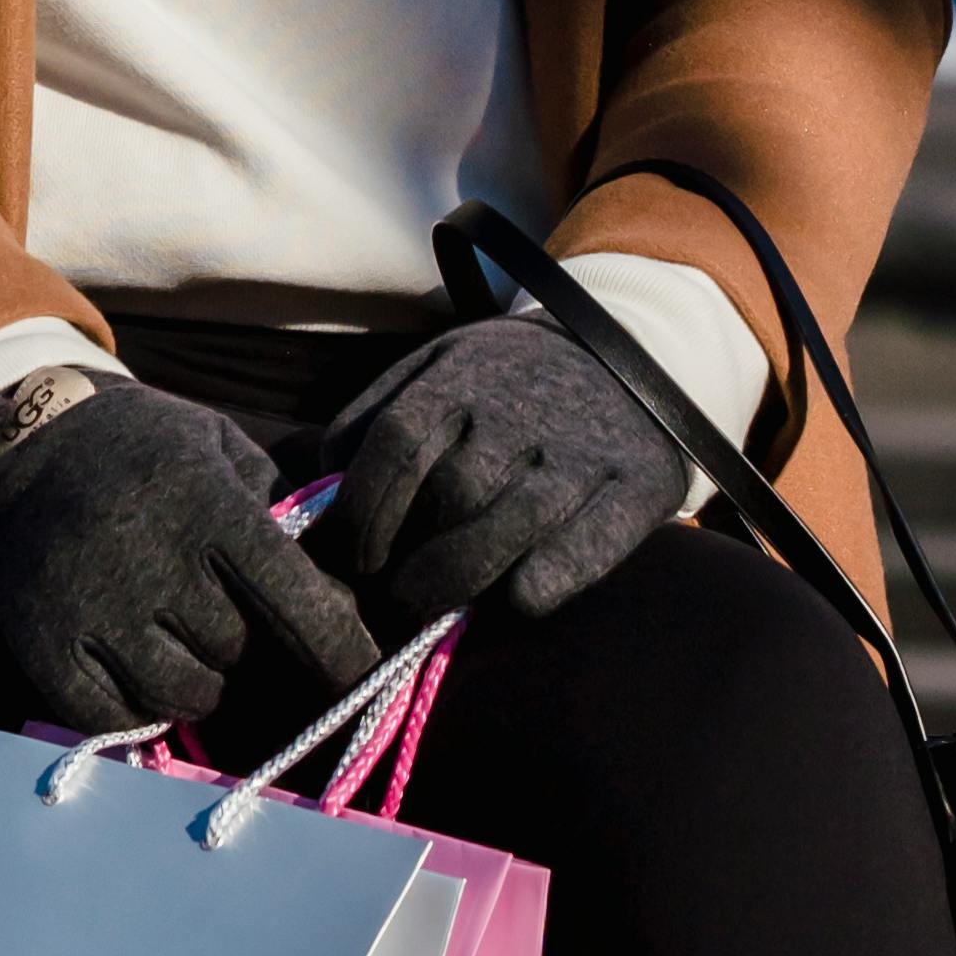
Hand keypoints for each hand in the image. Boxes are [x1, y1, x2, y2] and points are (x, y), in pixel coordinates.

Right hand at [0, 378, 380, 739]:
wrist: (29, 443)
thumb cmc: (147, 448)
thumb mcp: (220, 448)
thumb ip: (278, 511)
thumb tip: (336, 595)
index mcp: (204, 505)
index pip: (291, 596)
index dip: (339, 647)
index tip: (366, 676)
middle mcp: (150, 562)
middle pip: (236, 651)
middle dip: (245, 643)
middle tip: (222, 611)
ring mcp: (93, 612)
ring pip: (183, 695)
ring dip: (198, 681)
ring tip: (181, 637)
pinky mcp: (46, 651)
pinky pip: (116, 721)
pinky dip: (138, 707)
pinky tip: (136, 665)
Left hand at [313, 315, 688, 634]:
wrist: (635, 346)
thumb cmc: (512, 376)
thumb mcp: (441, 363)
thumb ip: (377, 413)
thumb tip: (319, 475)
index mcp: (462, 378)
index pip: (392, 448)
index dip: (360, 514)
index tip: (352, 559)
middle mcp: (518, 413)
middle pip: (444, 497)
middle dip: (403, 564)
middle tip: (389, 600)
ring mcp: (577, 453)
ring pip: (499, 534)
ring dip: (452, 586)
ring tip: (432, 609)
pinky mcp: (632, 490)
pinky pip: (572, 559)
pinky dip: (536, 588)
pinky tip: (513, 599)